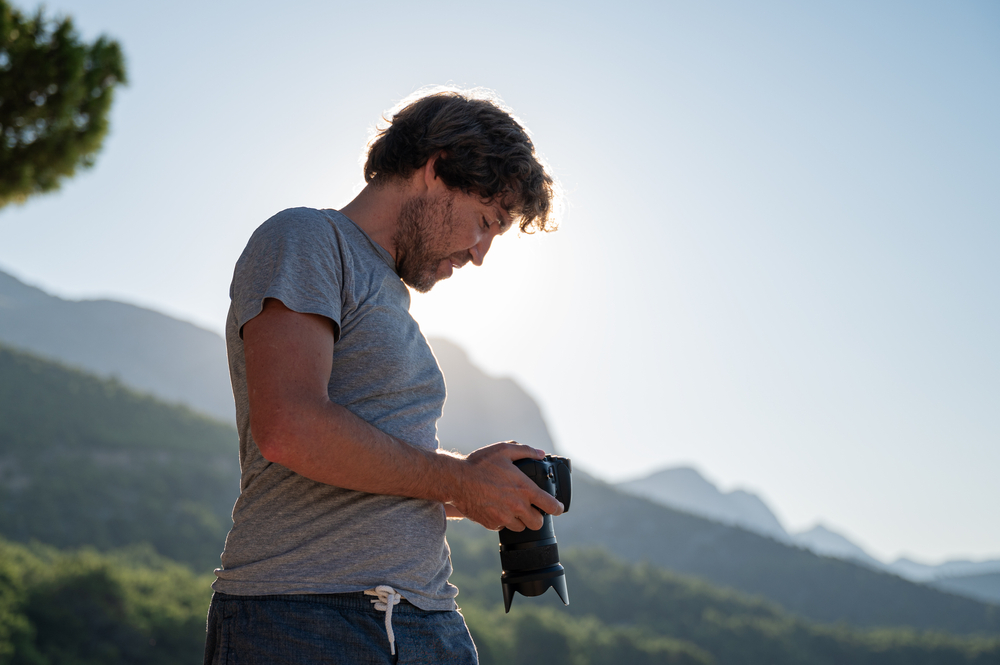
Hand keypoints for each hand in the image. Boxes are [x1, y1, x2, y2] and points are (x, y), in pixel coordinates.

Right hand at [447, 442, 564, 531]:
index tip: (557, 508)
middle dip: (537, 517)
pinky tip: (497, 509)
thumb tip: (540, 453)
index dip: (557, 508)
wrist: (456, 480)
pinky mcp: (491, 524)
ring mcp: (504, 517)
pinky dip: (503, 520)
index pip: (550, 505)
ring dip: (519, 520)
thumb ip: (525, 451)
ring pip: (521, 527)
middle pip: (537, 523)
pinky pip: (503, 527)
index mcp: (524, 489)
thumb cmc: (479, 464)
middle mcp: (517, 506)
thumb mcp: (503, 450)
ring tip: (512, 508)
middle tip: (531, 509)